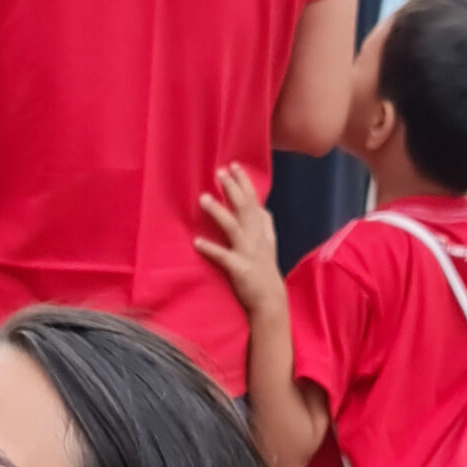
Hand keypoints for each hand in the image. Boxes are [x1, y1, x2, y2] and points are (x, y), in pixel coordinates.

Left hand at [196, 163, 284, 314]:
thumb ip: (265, 225)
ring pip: (233, 227)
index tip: (233, 165)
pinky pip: (223, 257)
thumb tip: (262, 207)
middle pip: (244, 208)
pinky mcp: (239, 270)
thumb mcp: (269, 244)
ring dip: (218, 212)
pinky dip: (211, 249)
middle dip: (232, 189)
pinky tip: (197, 242)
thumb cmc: (265, 272)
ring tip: (203, 198)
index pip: (253, 201)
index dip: (244, 183)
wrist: (269, 301)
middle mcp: (256, 239)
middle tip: (219, 172)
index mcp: (261, 231)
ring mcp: (248, 253)